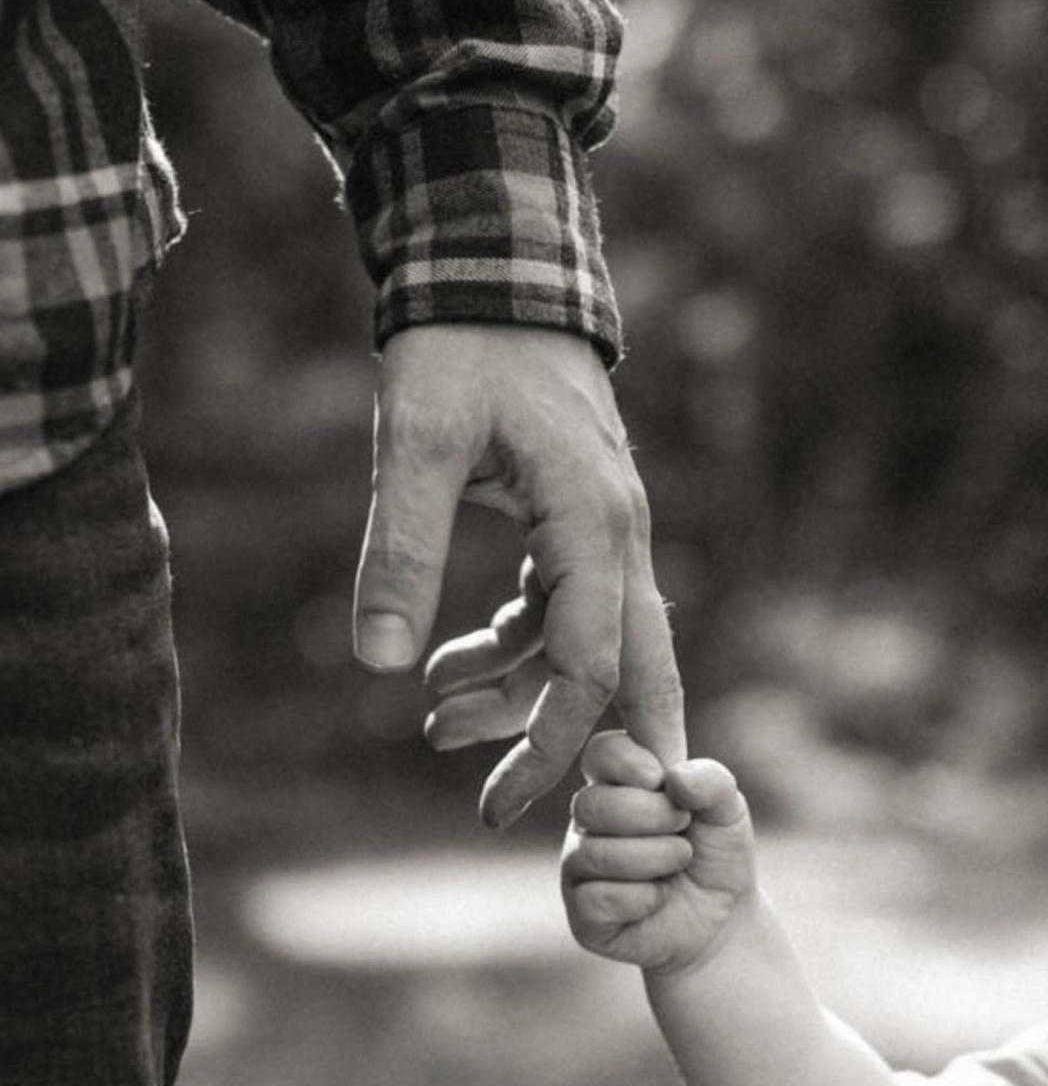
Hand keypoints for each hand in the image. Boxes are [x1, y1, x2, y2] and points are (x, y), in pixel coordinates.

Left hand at [352, 324, 684, 826]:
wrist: (493, 273)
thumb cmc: (457, 348)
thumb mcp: (415, 441)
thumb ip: (400, 549)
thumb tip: (379, 667)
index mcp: (595, 526)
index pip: (588, 669)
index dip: (547, 747)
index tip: (495, 806)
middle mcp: (618, 536)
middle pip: (630, 674)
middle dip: (575, 748)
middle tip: (523, 813)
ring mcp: (603, 530)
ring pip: (582, 645)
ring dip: (515, 692)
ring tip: (431, 720)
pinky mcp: (575, 522)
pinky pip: (560, 609)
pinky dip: (510, 647)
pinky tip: (445, 665)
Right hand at [562, 730, 757, 974]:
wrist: (723, 918)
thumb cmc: (716, 852)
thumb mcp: (728, 810)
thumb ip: (710, 781)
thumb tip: (673, 778)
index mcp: (616, 782)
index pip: (600, 753)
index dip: (630, 762)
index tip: (662, 780)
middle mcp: (589, 820)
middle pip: (590, 804)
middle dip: (651, 816)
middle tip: (683, 827)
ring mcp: (579, 865)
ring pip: (593, 853)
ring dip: (653, 858)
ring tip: (679, 860)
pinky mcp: (581, 912)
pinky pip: (596, 899)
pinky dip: (642, 899)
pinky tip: (658, 899)